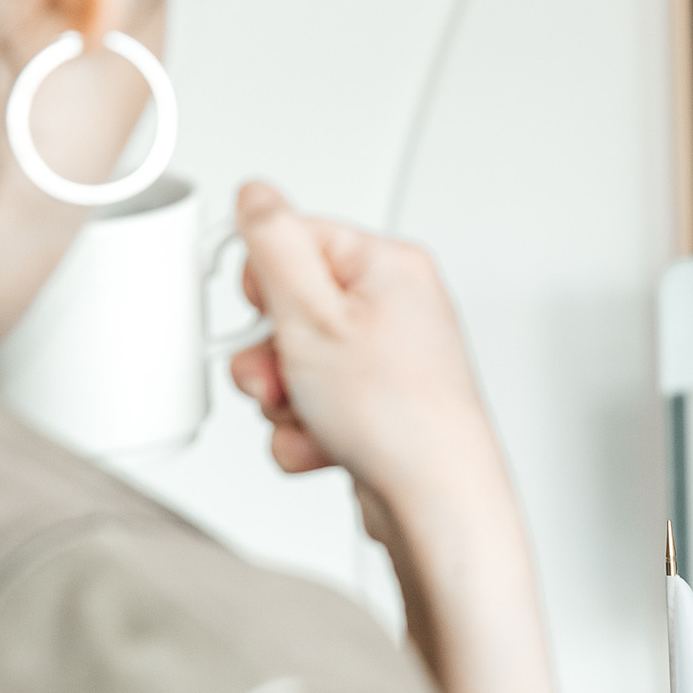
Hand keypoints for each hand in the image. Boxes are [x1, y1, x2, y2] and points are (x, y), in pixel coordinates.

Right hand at [228, 181, 500, 519]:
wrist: (435, 501)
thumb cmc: (394, 414)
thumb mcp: (312, 312)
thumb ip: (273, 242)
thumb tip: (257, 191)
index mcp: (388, 265)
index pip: (293, 238)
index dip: (264, 283)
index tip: (269, 315)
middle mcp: (395, 306)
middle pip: (288, 308)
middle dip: (269, 354)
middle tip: (284, 379)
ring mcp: (388, 360)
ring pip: (294, 365)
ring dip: (284, 400)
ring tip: (312, 418)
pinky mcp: (378, 406)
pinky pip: (314, 407)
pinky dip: (307, 432)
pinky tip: (327, 448)